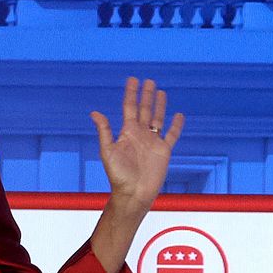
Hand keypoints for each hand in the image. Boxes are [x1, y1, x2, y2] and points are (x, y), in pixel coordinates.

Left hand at [91, 76, 183, 209]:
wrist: (134, 193)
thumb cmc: (118, 175)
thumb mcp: (108, 151)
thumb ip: (105, 131)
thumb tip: (94, 113)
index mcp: (127, 132)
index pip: (129, 107)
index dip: (131, 93)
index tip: (133, 80)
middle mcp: (140, 134)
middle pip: (144, 110)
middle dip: (146, 95)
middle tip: (149, 81)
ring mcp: (153, 142)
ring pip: (158, 119)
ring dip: (159, 106)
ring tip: (161, 92)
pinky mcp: (164, 151)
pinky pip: (172, 135)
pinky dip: (176, 125)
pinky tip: (179, 115)